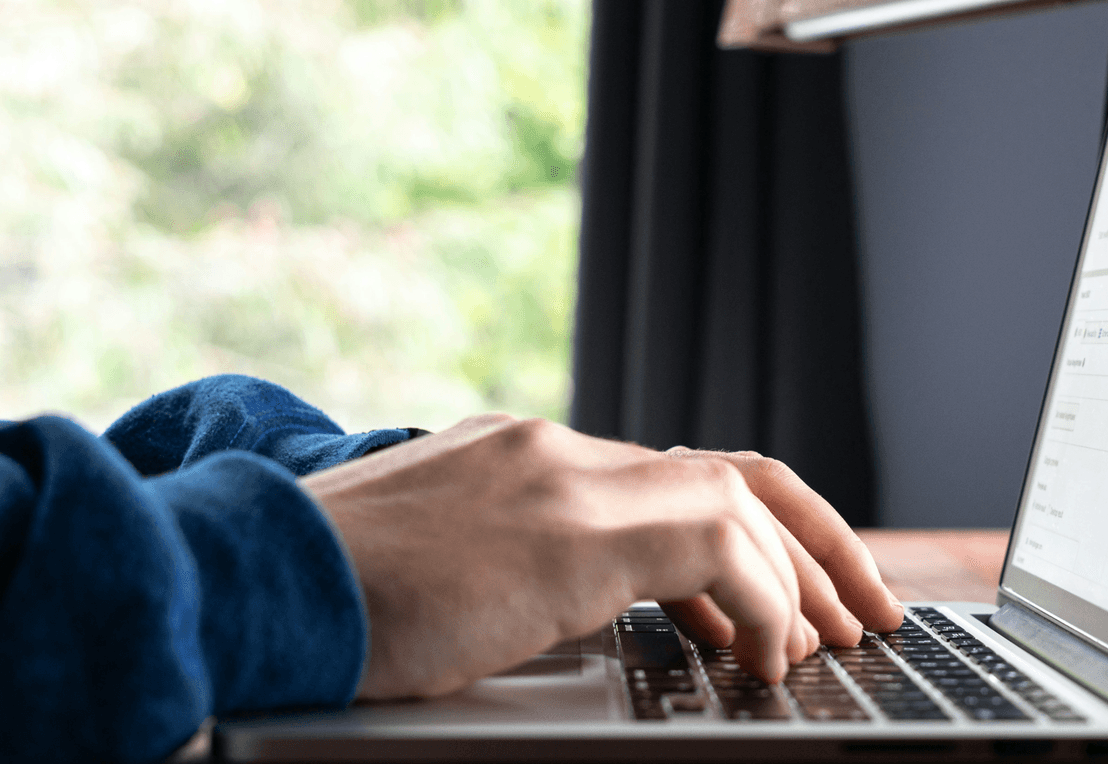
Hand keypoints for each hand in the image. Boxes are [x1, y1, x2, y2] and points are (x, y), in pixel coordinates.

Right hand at [299, 414, 902, 699]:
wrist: (244, 578)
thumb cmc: (319, 595)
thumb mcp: (433, 565)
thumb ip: (511, 567)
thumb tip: (573, 609)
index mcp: (523, 456)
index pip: (671, 473)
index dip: (750, 532)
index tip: (788, 594)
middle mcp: (555, 448)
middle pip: (733, 469)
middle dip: (816, 541)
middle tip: (863, 608)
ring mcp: (563, 475)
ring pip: (738, 501)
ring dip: (801, 578)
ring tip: (832, 643)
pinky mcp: (569, 525)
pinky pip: (718, 542)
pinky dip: (760, 602)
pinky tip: (763, 659)